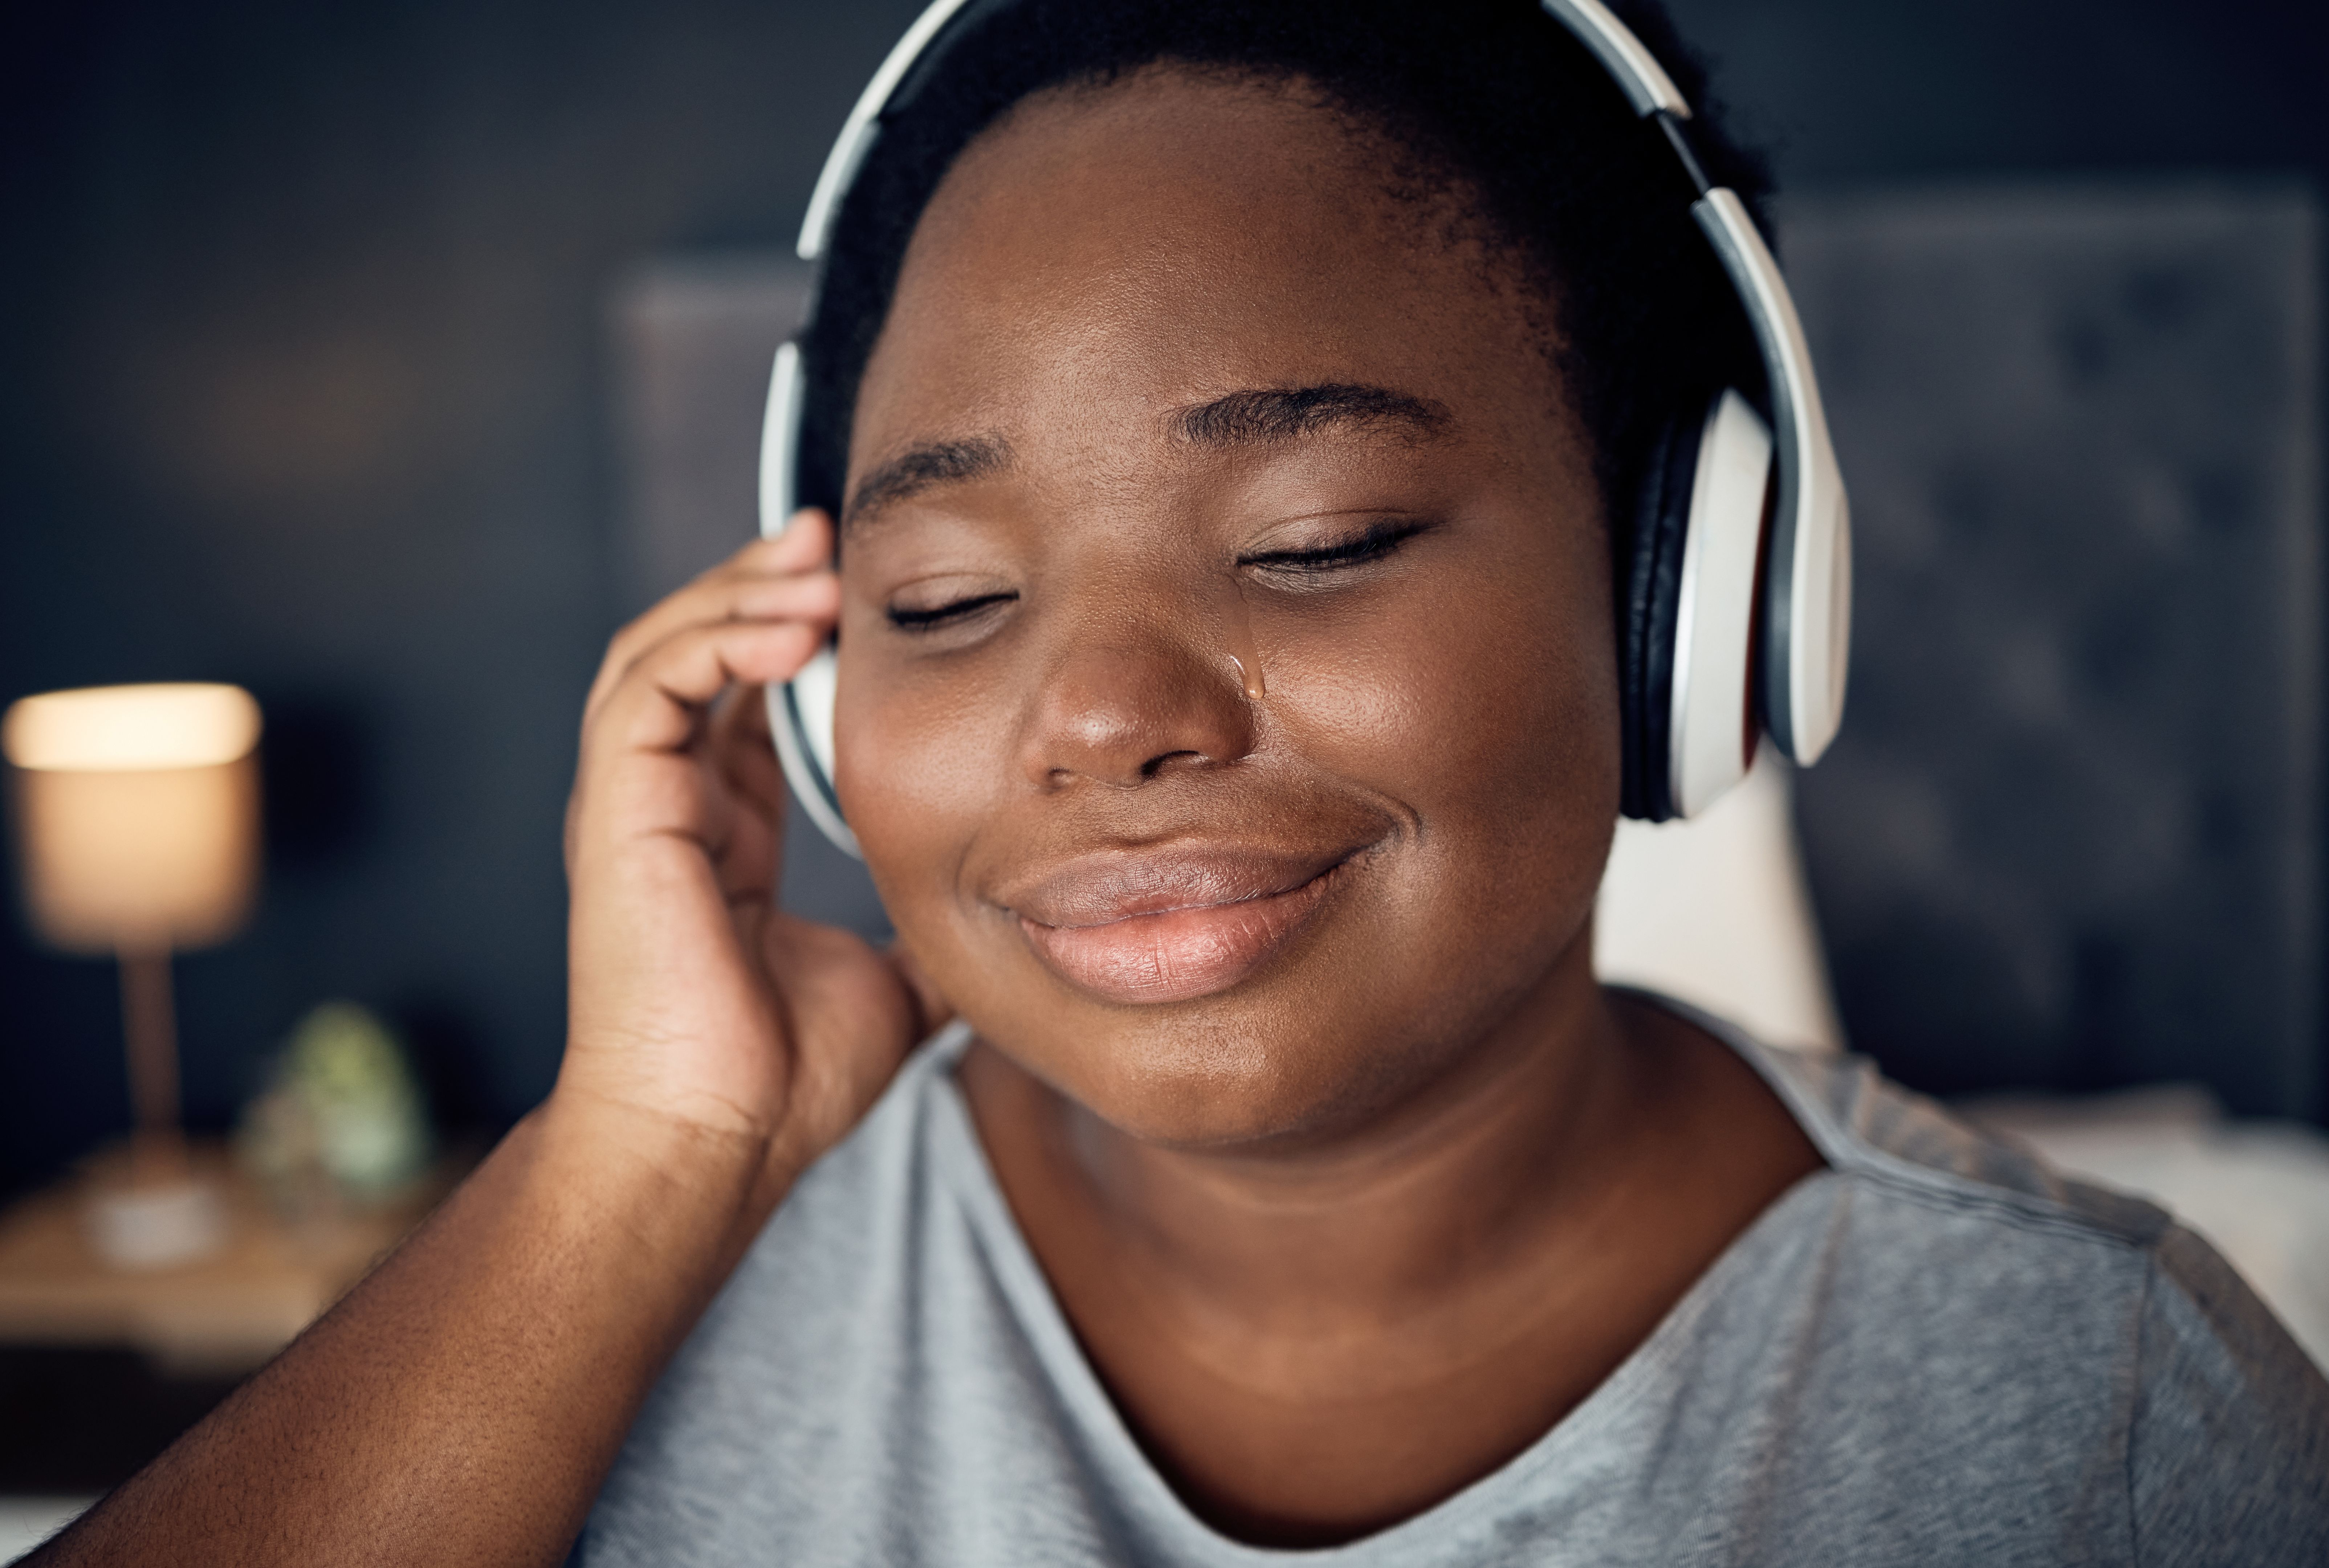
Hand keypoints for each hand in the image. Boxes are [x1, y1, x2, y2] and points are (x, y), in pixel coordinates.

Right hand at [559, 511, 939, 1213]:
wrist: (719, 1138)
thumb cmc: (786, 1079)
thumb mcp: (889, 984)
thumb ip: (923, 935)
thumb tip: (999, 920)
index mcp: (724, 836)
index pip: (742, 701)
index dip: (792, 636)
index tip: (861, 592)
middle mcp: (671, 806)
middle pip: (696, 651)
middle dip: (760, 583)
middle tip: (832, 537)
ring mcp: (635, 804)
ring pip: (661, 648)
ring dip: (735, 591)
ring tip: (811, 560)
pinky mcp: (616, 807)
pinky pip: (647, 684)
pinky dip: (711, 638)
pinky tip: (786, 625)